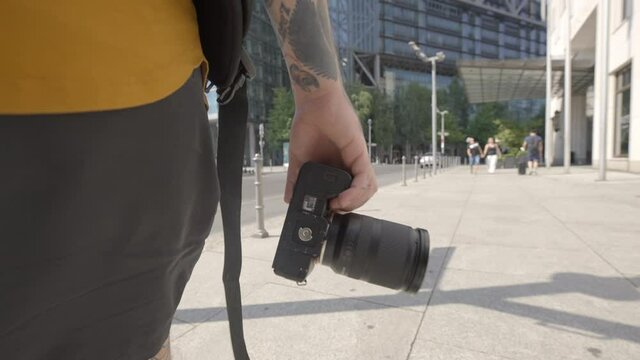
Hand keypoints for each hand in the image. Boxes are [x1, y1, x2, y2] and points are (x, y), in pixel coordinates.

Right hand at [284, 91, 376, 211]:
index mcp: (336, 168)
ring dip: (354, 203)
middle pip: (360, 195)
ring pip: (367, 190)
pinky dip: (356, 193)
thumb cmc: (307, 125)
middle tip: (331, 210)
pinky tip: (342, 199)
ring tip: (337, 206)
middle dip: (347, 208)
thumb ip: (295, 180)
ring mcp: (356, 160)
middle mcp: (349, 166)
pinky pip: (366, 179)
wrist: (314, 103)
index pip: (346, 194)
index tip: (325, 212)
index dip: (339, 206)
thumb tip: (288, 199)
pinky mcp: (360, 154)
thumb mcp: (298, 159)